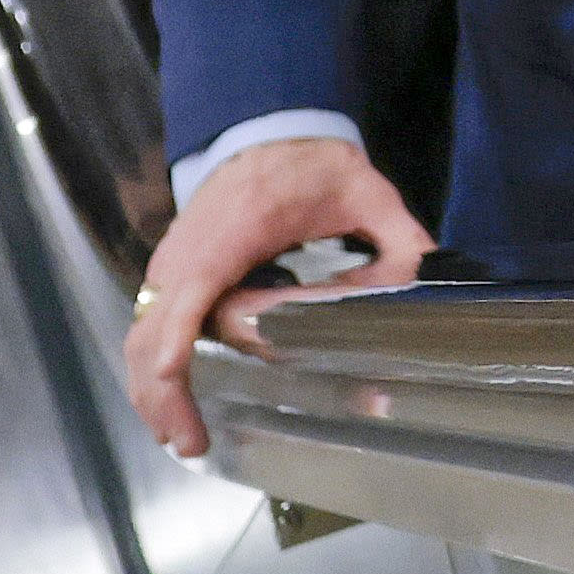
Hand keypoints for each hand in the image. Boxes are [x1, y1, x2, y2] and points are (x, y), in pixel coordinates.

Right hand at [123, 136, 429, 456]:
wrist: (267, 130)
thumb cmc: (313, 165)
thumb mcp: (366, 193)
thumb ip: (400, 238)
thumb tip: (431, 284)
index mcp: (238, 228)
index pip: (194, 287)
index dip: (179, 335)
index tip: (174, 374)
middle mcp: (190, 250)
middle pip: (156, 328)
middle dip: (163, 390)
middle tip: (192, 442)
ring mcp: (172, 264)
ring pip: (142, 334)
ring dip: (151, 389)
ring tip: (180, 437)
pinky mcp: (169, 274)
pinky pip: (148, 327)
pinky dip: (150, 368)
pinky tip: (170, 406)